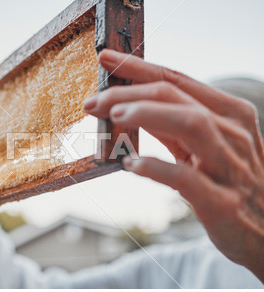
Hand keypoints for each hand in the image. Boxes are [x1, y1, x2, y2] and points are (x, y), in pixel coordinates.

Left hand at [84, 49, 263, 281]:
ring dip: (146, 114)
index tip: (106, 58)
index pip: (176, 80)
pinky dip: (156, 168)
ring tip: (114, 115)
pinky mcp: (221, 201)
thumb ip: (171, 125)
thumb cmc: (231, 181)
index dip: (138, 67)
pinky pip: (186, 178)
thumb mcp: (204, 145)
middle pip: (174, 97)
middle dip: (128, 93)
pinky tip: (130, 165)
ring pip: (189, 123)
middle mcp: (230, 133)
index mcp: (227, 114)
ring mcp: (228, 166)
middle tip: (93, 101)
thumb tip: (130, 105)